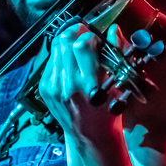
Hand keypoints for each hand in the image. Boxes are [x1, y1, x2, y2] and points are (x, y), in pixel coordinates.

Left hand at [39, 23, 128, 143]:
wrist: (89, 135)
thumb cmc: (109, 111)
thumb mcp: (120, 84)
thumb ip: (117, 53)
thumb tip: (113, 30)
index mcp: (89, 84)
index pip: (82, 45)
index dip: (91, 36)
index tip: (97, 39)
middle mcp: (67, 85)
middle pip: (64, 41)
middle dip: (76, 32)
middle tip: (85, 36)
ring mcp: (53, 86)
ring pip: (55, 47)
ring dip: (68, 41)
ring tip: (78, 47)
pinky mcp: (45, 88)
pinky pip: (51, 60)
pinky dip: (61, 55)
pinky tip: (71, 62)